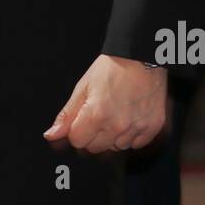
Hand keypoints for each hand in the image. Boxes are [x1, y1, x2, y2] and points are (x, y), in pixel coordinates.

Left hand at [43, 54, 167, 153]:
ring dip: (114, 135)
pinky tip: (131, 116)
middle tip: (101, 113)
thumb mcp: (83, 87)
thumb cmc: (111, 68)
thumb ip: (67, 115)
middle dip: (93, 134)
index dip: (77, 129)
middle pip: (96, 148)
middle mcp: (117, 126)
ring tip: (118, 112)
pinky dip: (132, 135)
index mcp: (96, 115)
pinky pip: (136, 144)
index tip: (83, 117)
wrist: (142, 57)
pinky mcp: (152, 128)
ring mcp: (136, 128)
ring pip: (116, 147)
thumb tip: (51, 135)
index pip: (77, 141)